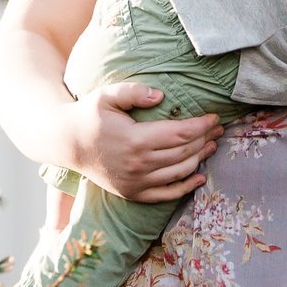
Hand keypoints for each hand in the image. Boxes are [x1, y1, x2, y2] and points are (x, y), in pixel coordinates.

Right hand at [68, 81, 222, 202]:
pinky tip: (200, 176)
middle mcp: (138, 165)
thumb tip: (161, 95)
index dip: (201, 125)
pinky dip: (186, 187)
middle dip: (205, 138)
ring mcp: (136, 182)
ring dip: (200, 158)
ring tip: (212, 144)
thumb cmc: (89, 115)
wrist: (68, 143)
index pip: (179, 134)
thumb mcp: (106, 96)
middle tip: (219, 128)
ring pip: (179, 172)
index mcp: (135, 140)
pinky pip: (166, 194)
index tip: (214, 116)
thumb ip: (133, 91)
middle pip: (184, 152)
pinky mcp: (133, 193)